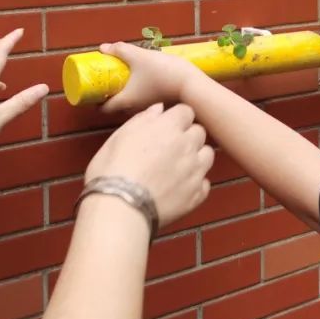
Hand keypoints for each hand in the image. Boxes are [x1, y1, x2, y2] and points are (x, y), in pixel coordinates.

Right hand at [85, 103, 212, 227]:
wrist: (118, 209)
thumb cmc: (111, 172)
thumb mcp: (119, 138)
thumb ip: (142, 120)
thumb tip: (159, 109)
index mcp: (168, 127)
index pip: (186, 111)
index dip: (176, 118)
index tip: (166, 127)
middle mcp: (186, 145)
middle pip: (199, 131)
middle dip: (188, 136)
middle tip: (169, 148)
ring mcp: (194, 171)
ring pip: (207, 155)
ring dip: (196, 157)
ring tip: (176, 168)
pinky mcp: (196, 195)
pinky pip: (204, 184)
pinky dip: (194, 184)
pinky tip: (177, 189)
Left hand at [98, 42, 199, 113]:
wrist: (192, 84)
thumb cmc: (164, 72)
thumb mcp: (139, 56)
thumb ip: (120, 50)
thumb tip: (104, 48)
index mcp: (125, 101)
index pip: (102, 109)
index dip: (95, 100)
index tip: (94, 89)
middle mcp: (134, 109)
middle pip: (116, 105)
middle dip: (109, 93)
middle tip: (107, 79)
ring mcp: (147, 108)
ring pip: (130, 102)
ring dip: (124, 91)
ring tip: (125, 75)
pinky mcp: (158, 103)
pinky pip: (142, 100)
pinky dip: (138, 91)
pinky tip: (143, 78)